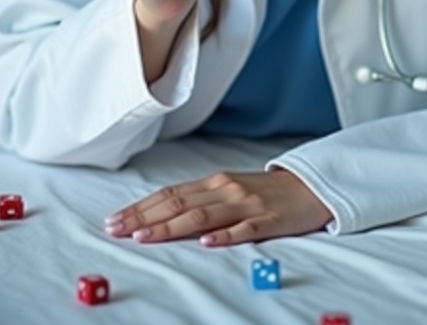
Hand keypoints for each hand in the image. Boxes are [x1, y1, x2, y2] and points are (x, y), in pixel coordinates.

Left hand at [104, 169, 331, 246]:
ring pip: (203, 216)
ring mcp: (247, 204)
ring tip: (146, 236)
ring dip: (171, 227)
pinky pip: (244, 229)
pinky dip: (224, 236)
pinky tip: (207, 243)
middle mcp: (226, 189)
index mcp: (215, 183)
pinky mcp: (269, 220)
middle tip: (117, 231)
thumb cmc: (266, 192)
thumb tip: (161, 214)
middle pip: (179, 204)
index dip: (141, 207)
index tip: (115, 220)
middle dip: (145, 218)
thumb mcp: (230, 191)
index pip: (169, 194)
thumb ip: (201, 200)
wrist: (311, 186)